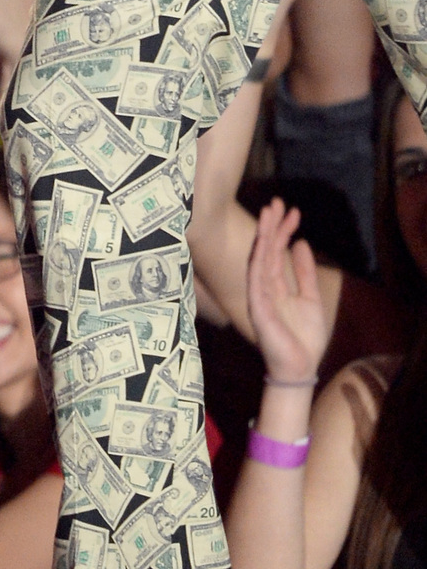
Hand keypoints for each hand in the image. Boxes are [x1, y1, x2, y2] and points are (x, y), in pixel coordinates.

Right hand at [246, 199, 325, 385]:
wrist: (300, 367)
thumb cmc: (304, 337)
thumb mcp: (311, 299)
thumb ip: (305, 272)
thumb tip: (301, 243)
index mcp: (277, 285)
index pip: (278, 251)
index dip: (285, 231)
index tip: (293, 211)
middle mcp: (264, 286)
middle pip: (267, 249)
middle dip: (272, 225)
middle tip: (277, 201)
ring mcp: (259, 295)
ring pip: (260, 258)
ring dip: (264, 235)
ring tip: (269, 212)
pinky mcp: (257, 307)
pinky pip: (257, 279)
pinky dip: (259, 259)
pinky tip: (264, 243)